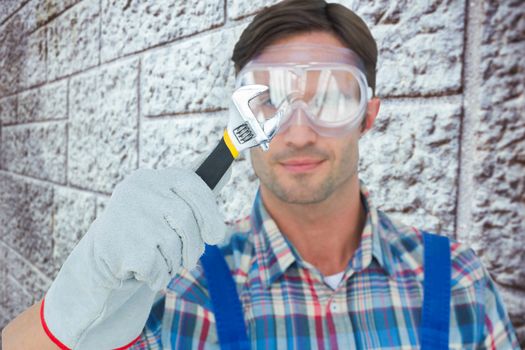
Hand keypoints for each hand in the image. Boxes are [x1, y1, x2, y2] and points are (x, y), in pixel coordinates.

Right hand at [41, 167, 225, 348]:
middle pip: (187, 219)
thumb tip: (229, 169)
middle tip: (191, 259)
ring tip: (159, 261)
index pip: (193, 185)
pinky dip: (158, 277)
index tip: (216, 234)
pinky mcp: (126, 247)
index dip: (210, 212)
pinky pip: (159, 268)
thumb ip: (193, 194)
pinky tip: (145, 273)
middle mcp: (139, 191)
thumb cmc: (143, 230)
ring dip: (173, 262)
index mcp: (152, 178)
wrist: (100, 259)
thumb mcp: (164, 206)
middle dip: (194, 245)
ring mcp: (131, 218)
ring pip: (174, 246)